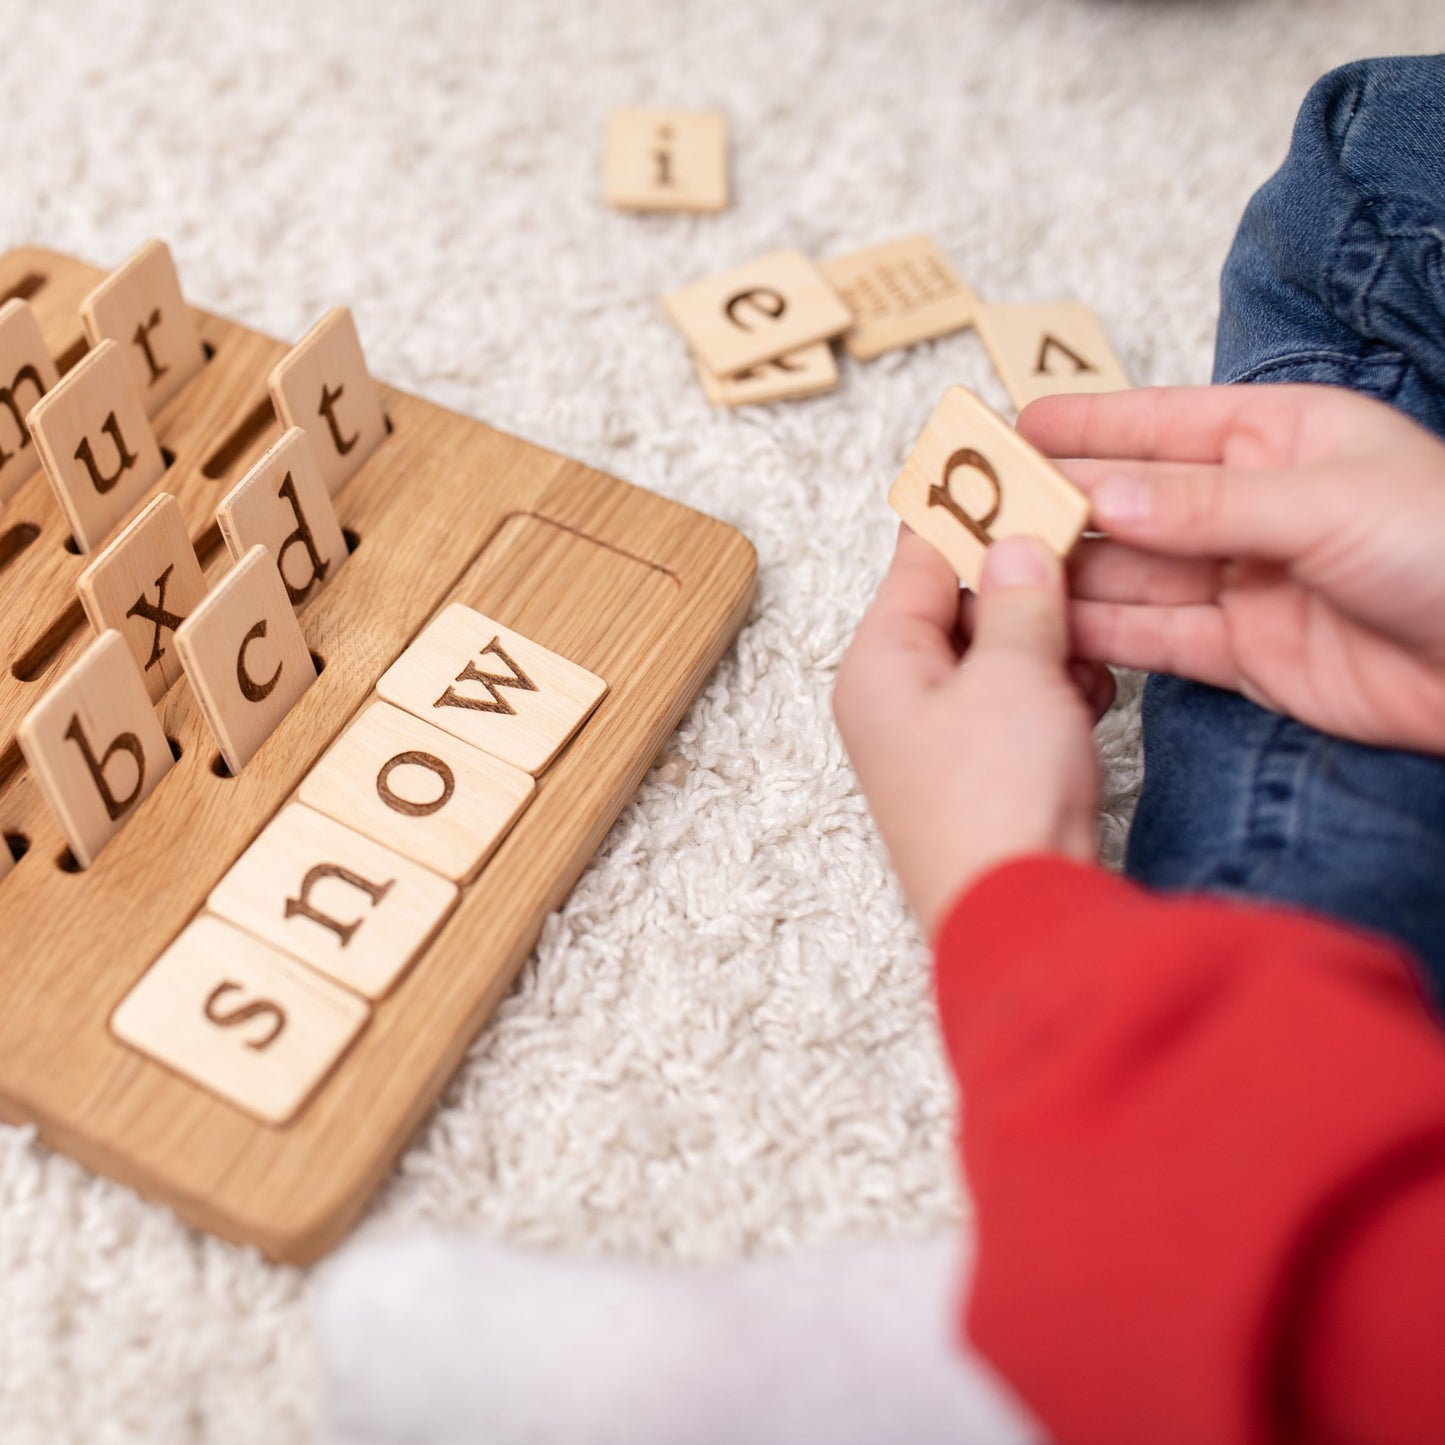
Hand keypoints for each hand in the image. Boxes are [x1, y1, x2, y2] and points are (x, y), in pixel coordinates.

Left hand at [833, 529, 1106, 939]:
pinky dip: (1052, 690)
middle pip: (958, 603)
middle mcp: (897, 698)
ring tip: (1085, 641)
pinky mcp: (981, 773)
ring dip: (1045, 640)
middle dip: (1022, 581)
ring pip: (995, 653)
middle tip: (1077, 551)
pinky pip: (1016, 703)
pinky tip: (1086, 695)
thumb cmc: (997, 801)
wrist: (1024, 914)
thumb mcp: (1013, 673)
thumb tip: (1013, 544)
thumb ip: (1016, 597)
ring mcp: (938, 739)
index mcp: (879, 663)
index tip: (1016, 467)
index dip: (970, 508)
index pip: (918, 557)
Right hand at [1019, 384, 1444, 753]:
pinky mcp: (1241, 654)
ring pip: (1132, 574)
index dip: (1087, 426)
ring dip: (1067, 573)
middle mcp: (1251, 508)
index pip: (1161, 425)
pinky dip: (1100, 634)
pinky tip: (1048, 626)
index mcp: (1280, 440)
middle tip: (978, 510)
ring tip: (994, 571)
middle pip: (1132, 503)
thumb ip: (1208, 506)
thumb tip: (1107, 500)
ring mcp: (1242, 583)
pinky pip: (1154, 639)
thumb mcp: (1327, 503)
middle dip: (1058, 505)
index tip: (1013, 427)